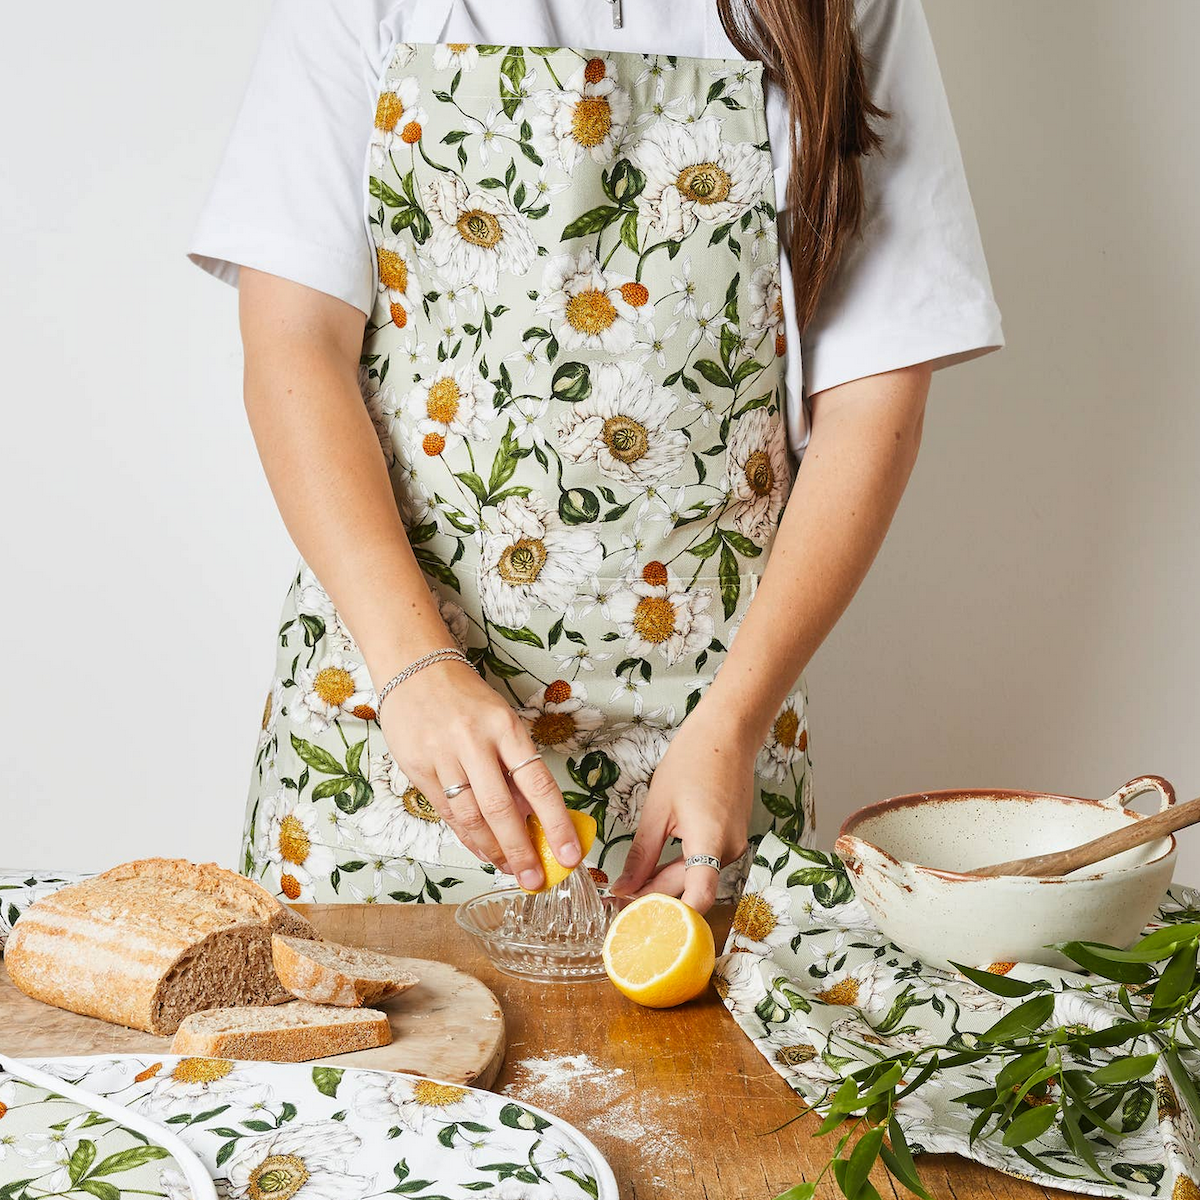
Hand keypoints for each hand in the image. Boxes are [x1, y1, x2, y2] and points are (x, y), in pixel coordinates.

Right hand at [378, 660, 579, 888]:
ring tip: (508, 867)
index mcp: (505, 727)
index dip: (556, 823)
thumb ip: (514, 766)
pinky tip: (481, 849)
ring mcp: (442, 756)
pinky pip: (446, 811)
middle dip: (520, 850)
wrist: (415, 668)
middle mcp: (474, 742)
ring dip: (492, 849)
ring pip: (470, 816)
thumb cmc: (466, 698)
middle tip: (534, 879)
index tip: (570, 854)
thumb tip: (533, 816)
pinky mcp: (417, 767)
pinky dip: (466, 835)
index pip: (538, 783)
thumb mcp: (501, 721)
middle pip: (501, 808)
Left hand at [610, 699, 756, 912]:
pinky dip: (680, 869)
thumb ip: (642, 854)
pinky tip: (654, 868)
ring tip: (630, 887)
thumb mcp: (657, 809)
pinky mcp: (732, 838)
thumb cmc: (692, 761)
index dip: (670, 917)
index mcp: (711, 841)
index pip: (699, 898)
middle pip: (690, 889)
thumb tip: (623, 888)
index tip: (638, 920)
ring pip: (696, 877)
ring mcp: (734, 845)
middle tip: (617, 904)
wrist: (727, 733)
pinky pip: (704, 863)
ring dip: (666, 884)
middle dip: (655, 900)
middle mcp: (729, 850)